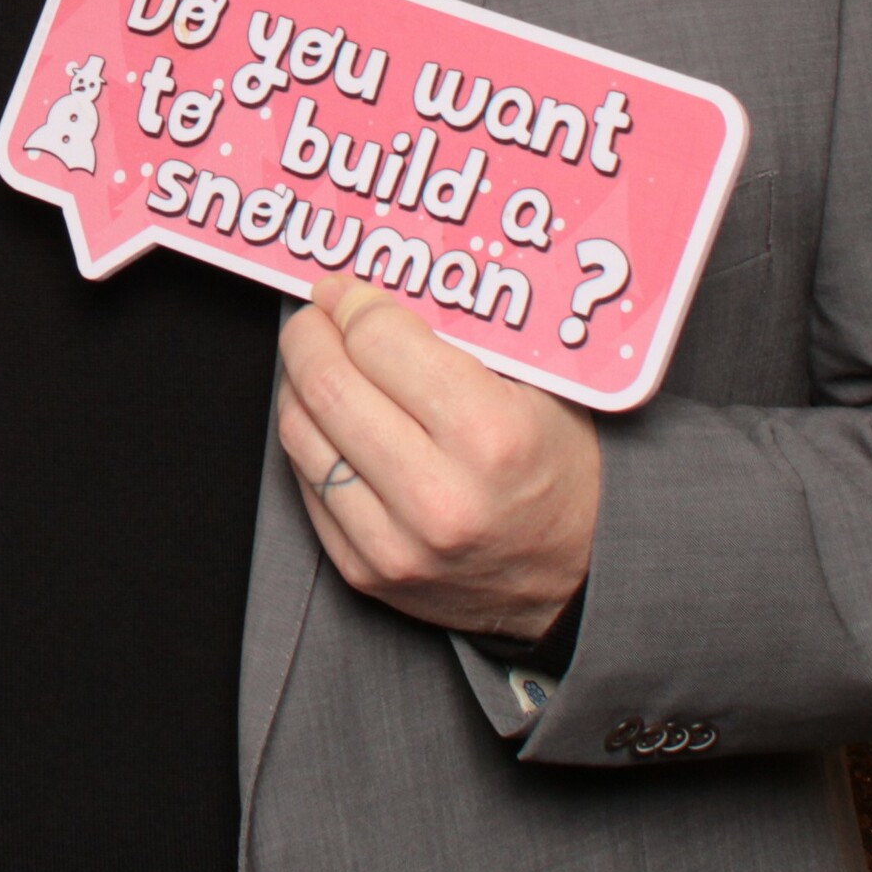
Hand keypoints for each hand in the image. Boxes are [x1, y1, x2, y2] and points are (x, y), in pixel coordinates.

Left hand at [278, 278, 599, 639]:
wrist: (574, 579)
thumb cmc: (556, 470)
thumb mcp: (537, 388)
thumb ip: (455, 336)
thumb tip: (366, 294)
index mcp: (489, 435)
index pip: (379, 341)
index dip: (351, 303)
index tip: (343, 293)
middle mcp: (437, 496)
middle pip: (329, 385)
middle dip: (309, 335)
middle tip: (314, 317)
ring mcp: (395, 543)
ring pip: (301, 434)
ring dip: (298, 384)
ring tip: (316, 363)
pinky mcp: (366, 572)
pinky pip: (305, 485)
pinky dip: (309, 440)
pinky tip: (327, 420)